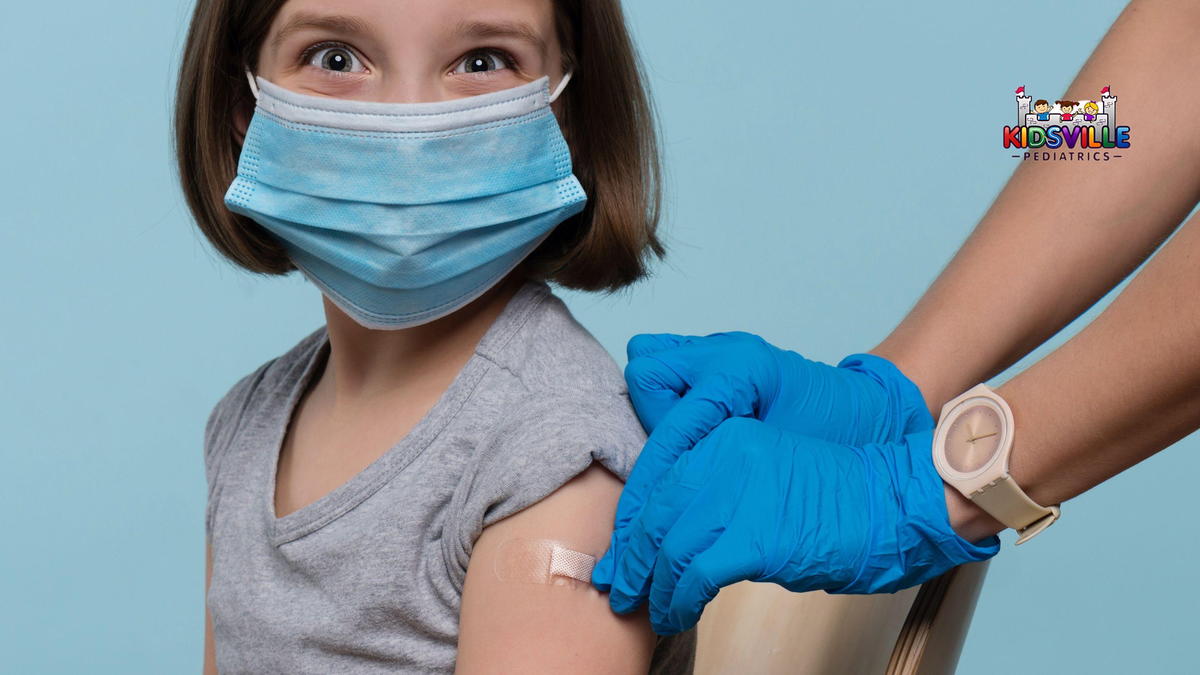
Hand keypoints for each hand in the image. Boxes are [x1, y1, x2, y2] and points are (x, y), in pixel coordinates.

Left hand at [604, 416, 1000, 634]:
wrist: (889, 503)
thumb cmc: (832, 496)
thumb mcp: (763, 471)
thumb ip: (716, 488)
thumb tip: (670, 535)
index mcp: (721, 437)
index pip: (657, 482)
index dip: (630, 525)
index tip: (618, 555)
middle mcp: (721, 457)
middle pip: (655, 515)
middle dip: (632, 559)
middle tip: (619, 590)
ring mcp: (736, 494)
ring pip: (670, 548)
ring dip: (655, 588)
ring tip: (651, 610)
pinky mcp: (753, 536)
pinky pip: (697, 575)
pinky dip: (681, 601)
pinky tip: (679, 615)